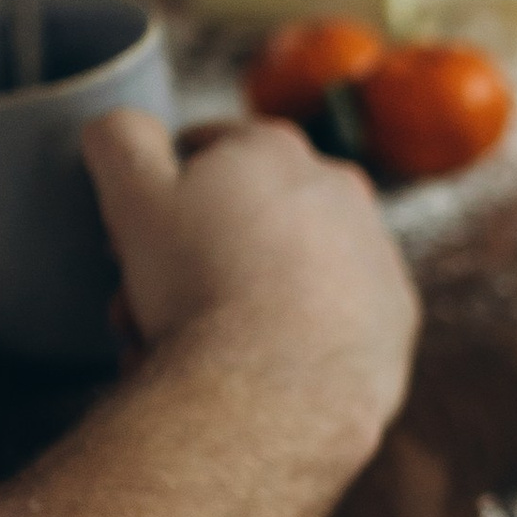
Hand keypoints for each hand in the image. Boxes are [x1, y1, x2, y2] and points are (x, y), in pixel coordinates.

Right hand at [81, 109, 417, 460]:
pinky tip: (259, 365)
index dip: (163, 191)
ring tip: (197, 347)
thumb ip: (121, 139)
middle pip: (250, 214)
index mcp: (276, 149)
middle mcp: (341, 188)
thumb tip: (126, 126)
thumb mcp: (133, 196)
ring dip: (245, 294)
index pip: (207, 149)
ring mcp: (376, 253)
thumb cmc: (197, 287)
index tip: (139, 236)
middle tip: (156, 303)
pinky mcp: (395, 317)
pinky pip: (332, 317)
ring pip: (292, 266)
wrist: (270, 390)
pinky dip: (298, 333)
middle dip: (200, 252)